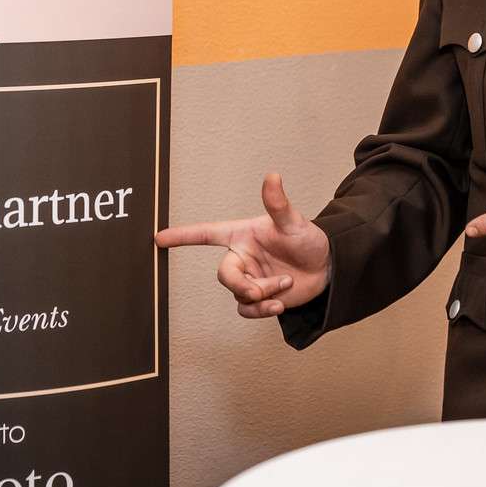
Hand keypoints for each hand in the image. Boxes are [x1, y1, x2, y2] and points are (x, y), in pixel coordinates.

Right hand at [155, 173, 330, 317]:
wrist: (327, 269)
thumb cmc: (308, 240)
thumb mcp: (294, 223)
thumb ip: (278, 204)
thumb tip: (272, 175)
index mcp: (243, 235)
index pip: (207, 233)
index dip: (183, 235)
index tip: (158, 238)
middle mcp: (242, 257)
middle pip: (223, 275)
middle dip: (244, 284)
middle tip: (270, 286)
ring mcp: (249, 278)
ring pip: (238, 294)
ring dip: (263, 295)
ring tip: (285, 285)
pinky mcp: (258, 298)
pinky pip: (246, 310)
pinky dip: (262, 311)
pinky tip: (280, 304)